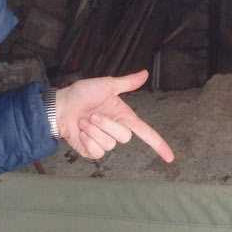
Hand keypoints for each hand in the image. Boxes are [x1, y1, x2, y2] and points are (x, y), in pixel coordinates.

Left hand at [55, 70, 173, 161]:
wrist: (60, 106)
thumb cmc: (82, 94)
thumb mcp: (106, 85)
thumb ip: (127, 83)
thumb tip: (145, 73)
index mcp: (124, 117)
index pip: (146, 133)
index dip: (159, 145)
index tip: (170, 157)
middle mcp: (116, 130)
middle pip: (124, 137)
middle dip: (106, 124)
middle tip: (92, 114)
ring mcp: (104, 142)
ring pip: (109, 144)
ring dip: (93, 131)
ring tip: (83, 121)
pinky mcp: (92, 151)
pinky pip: (97, 152)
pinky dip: (87, 141)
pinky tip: (80, 133)